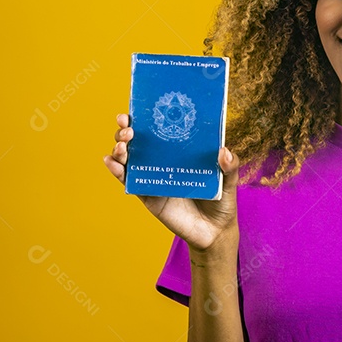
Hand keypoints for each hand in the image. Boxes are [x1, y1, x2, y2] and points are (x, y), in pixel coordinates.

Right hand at [102, 113, 239, 251]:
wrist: (214, 232)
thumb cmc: (221, 201)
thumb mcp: (229, 181)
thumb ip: (230, 167)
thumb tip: (223, 151)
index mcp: (180, 151)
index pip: (160, 129)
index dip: (146, 117)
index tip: (138, 110)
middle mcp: (163, 160)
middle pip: (138, 140)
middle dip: (127, 130)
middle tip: (129, 130)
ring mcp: (153, 177)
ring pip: (129, 158)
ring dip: (119, 149)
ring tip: (122, 147)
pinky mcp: (147, 195)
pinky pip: (129, 181)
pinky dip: (117, 170)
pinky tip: (111, 162)